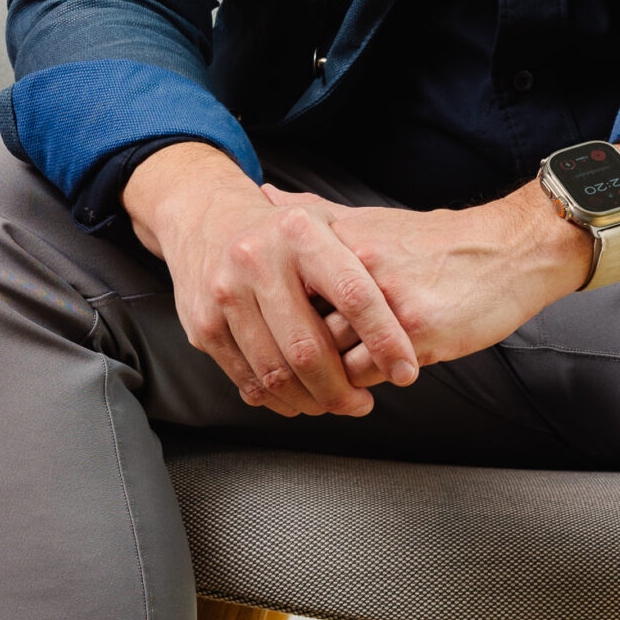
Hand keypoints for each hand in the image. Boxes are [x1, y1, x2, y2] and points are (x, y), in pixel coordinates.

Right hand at [123, 144, 419, 419]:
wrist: (204, 217)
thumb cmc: (282, 232)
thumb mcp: (325, 224)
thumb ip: (364, 264)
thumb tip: (416, 317)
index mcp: (301, 234)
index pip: (354, 295)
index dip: (385, 340)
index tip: (406, 370)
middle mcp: (258, 261)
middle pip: (310, 349)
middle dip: (343, 389)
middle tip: (363, 403)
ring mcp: (226, 294)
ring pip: (277, 373)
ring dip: (312, 400)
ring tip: (335, 403)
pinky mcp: (203, 325)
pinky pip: (247, 379)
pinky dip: (278, 399)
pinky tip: (299, 398)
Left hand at [264, 144, 619, 384]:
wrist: (508, 250)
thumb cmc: (436, 242)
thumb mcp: (370, 218)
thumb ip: (314, 213)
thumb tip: (265, 193)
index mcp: (338, 240)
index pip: (279, 290)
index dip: (265, 324)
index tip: (256, 345)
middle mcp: (354, 266)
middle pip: (296, 327)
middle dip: (284, 361)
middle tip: (273, 388)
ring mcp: (384, 301)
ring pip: (327, 356)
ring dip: (317, 382)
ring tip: (313, 397)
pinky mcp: (415, 330)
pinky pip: (367, 373)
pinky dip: (356, 388)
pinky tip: (358, 393)